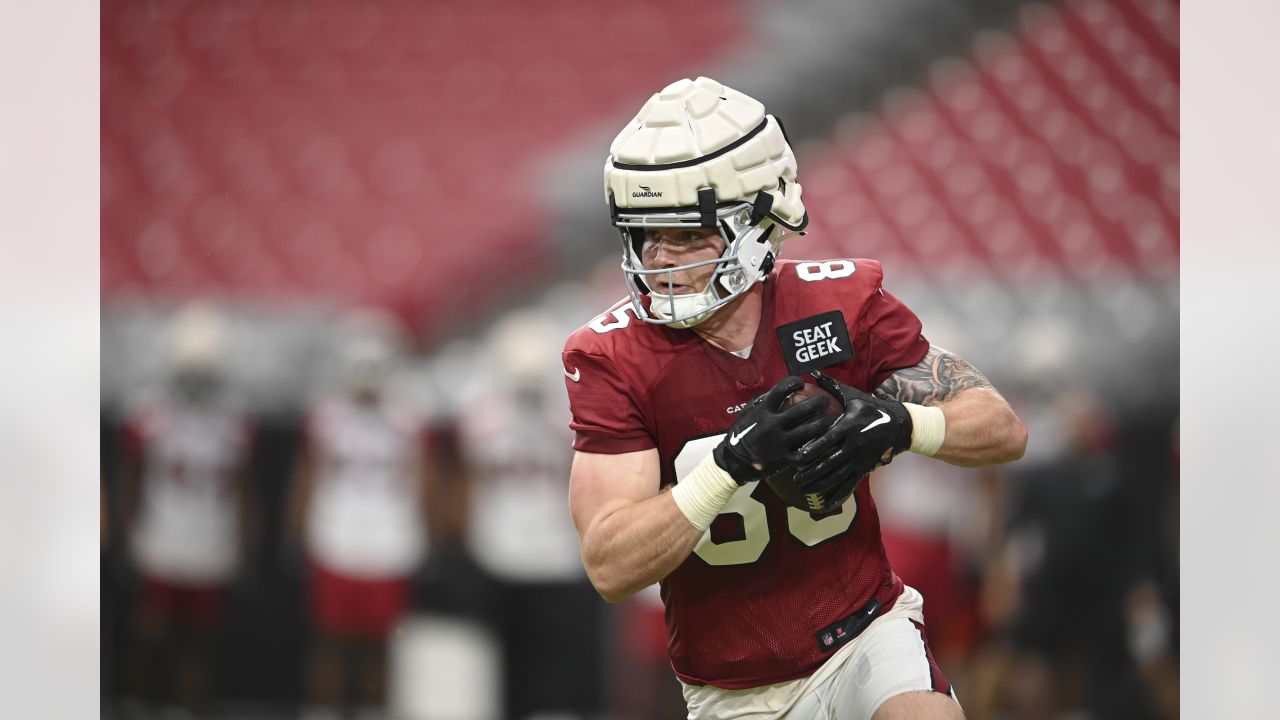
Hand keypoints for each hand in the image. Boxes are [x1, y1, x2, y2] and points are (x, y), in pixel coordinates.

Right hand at [713, 376, 831, 484]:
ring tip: (828, 419)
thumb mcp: (748, 412)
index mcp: (762, 411)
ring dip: (821, 423)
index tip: (801, 383)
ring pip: (808, 431)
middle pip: (801, 409)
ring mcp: (778, 442)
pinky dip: (814, 447)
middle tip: (825, 400)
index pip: (781, 389)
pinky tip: (821, 442)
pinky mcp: (783, 459)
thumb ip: (763, 400)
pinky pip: (804, 453)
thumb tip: (781, 388)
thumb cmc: (741, 433)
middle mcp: (771, 424)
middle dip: (818, 403)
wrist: (733, 460)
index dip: (794, 382)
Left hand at [793, 372, 913, 487]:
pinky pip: (850, 484)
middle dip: (811, 473)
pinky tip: (825, 503)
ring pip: (837, 476)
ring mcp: (860, 459)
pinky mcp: (865, 468)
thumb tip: (813, 373)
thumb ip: (831, 386)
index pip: (827, 441)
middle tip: (795, 479)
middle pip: (829, 462)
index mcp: (849, 427)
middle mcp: (854, 445)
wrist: (899, 425)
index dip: (812, 450)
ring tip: (803, 490)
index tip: (797, 457)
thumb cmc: (871, 407)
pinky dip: (838, 495)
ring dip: (819, 485)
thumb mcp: (853, 396)